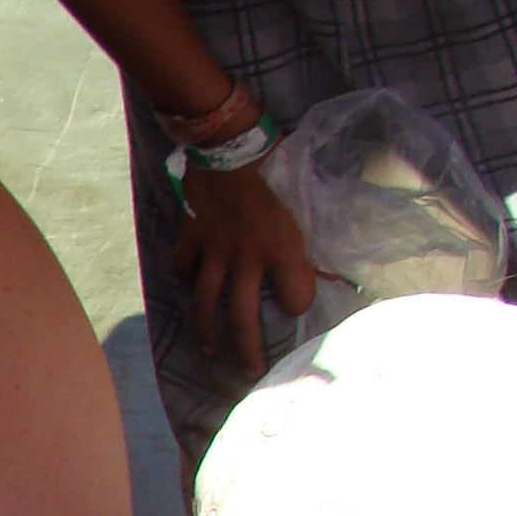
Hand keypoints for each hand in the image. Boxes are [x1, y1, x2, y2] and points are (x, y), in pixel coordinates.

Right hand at [172, 161, 318, 376]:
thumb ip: (315, 234)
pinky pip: (183, 266)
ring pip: (206, 305)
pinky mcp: (193, 238)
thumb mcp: (308, 198)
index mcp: (282, 250)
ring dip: (208, 332)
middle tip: (250, 372)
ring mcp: (215, 253)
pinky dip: (183, 278)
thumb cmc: (276, 164)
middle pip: (243, 319)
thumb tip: (333, 264)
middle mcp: (247, 261)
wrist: (230, 144)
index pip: (295, 298)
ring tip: (211, 352)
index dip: (300, 304)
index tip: (299, 305)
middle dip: (247, 351)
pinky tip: (187, 287)